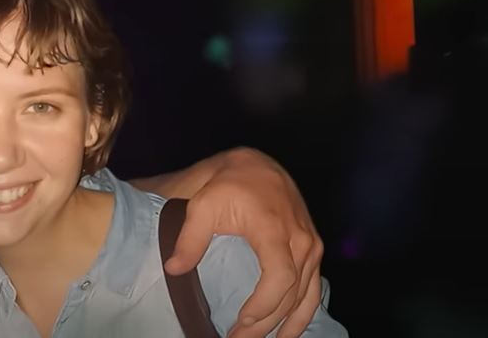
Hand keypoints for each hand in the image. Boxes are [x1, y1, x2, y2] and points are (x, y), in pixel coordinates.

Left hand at [163, 148, 323, 337]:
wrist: (256, 165)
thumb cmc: (228, 184)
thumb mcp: (203, 205)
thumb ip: (190, 238)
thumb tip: (173, 269)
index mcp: (275, 229)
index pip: (280, 277)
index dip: (265, 304)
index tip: (242, 320)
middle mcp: (301, 240)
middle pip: (290, 294)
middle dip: (265, 323)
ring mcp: (311, 246)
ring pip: (306, 296)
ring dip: (287, 325)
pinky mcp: (313, 249)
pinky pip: (314, 288)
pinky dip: (303, 312)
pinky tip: (289, 330)